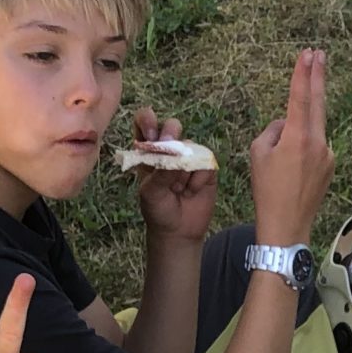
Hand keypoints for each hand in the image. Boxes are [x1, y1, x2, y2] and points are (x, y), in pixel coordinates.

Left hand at [129, 107, 217, 240]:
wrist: (178, 231)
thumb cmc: (158, 210)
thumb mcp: (151, 192)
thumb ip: (161, 172)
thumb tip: (177, 154)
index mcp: (148, 151)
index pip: (145, 124)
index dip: (147, 121)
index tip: (151, 134)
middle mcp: (169, 150)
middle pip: (172, 126)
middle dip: (170, 134)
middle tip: (168, 146)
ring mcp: (189, 157)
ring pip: (190, 147)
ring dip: (183, 170)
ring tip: (178, 190)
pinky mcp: (206, 167)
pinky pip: (206, 162)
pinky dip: (198, 179)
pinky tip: (192, 192)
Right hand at [247, 48, 332, 244]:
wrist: (287, 225)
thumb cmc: (267, 190)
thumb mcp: (258, 153)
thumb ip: (274, 129)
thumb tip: (287, 123)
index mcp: (299, 137)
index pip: (301, 96)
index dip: (303, 73)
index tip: (308, 53)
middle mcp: (319, 142)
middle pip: (318, 102)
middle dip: (318, 77)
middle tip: (320, 54)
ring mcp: (328, 154)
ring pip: (310, 131)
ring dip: (296, 134)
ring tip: (278, 166)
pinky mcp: (330, 165)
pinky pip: (313, 148)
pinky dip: (301, 151)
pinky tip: (291, 174)